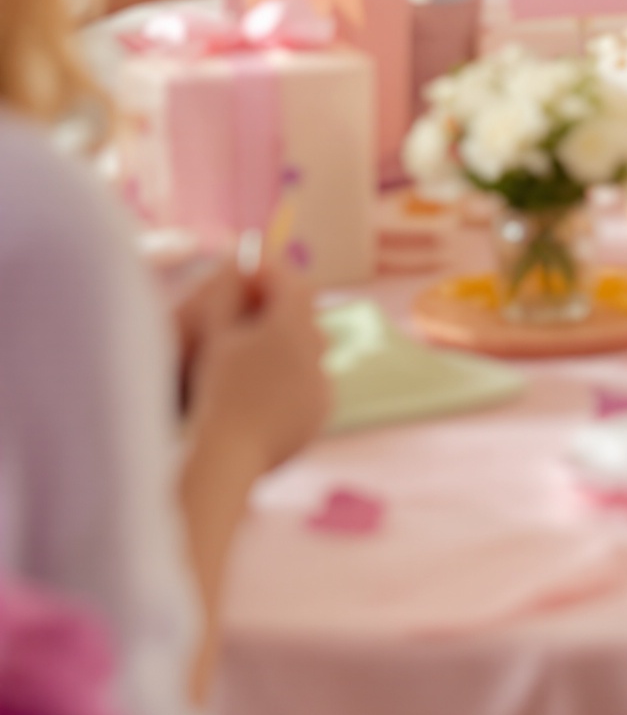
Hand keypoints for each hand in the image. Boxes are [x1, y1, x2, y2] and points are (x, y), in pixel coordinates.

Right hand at [185, 262, 328, 481]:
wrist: (227, 456)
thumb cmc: (216, 391)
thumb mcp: (217, 336)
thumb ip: (229, 291)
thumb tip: (239, 257)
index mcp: (292, 327)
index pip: (290, 283)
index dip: (269, 274)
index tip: (248, 274)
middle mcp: (317, 353)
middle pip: (303, 315)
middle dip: (279, 307)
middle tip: (250, 308)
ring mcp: (323, 385)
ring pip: (309, 350)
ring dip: (288, 343)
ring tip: (254, 348)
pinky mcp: (321, 413)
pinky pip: (311, 382)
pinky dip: (294, 377)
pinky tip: (267, 383)